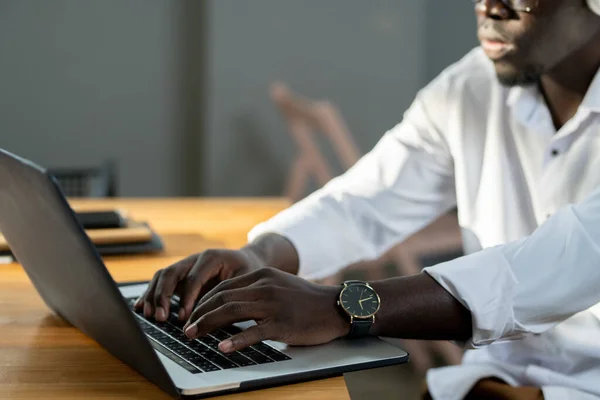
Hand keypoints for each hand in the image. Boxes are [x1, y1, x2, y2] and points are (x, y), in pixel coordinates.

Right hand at [134, 248, 265, 321]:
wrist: (247, 260)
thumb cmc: (247, 271)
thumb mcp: (244, 280)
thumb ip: (228, 294)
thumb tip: (214, 316)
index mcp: (211, 258)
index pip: (193, 278)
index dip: (186, 298)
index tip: (183, 317)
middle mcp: (194, 259)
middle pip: (172, 273)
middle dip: (163, 296)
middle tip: (160, 317)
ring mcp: (185, 265)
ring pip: (162, 276)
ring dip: (153, 295)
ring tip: (148, 314)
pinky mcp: (180, 275)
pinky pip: (161, 281)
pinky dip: (150, 293)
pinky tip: (140, 307)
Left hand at [183, 267, 349, 352]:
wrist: (336, 307)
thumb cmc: (307, 300)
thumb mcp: (279, 286)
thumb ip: (256, 291)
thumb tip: (230, 305)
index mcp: (262, 276)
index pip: (223, 286)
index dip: (203, 301)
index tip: (191, 314)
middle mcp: (265, 286)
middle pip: (222, 297)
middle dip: (199, 313)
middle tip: (185, 328)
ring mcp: (273, 304)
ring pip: (231, 311)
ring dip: (208, 324)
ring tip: (193, 335)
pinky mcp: (282, 323)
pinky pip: (254, 331)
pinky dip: (236, 340)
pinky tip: (223, 347)